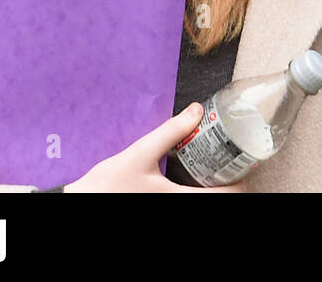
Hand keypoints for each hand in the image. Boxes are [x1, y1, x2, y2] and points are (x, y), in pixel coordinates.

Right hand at [65, 103, 248, 192]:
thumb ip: (170, 132)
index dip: (241, 182)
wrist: (77, 205)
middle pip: (218, 201)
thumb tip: (196, 110)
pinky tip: (190, 180)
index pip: (226, 198)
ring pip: (202, 203)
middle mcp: (177, 209)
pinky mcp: (159, 208)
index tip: (244, 164)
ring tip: (214, 169)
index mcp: (178, 200)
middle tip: (231, 163)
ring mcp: (168, 211)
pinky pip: (187, 202)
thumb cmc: (105, 186)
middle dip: (229, 183)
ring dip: (212, 189)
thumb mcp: (139, 154)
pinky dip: (196, 193)